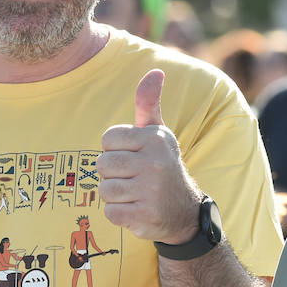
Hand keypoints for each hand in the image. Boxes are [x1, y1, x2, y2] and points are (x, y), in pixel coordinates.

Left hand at [99, 69, 200, 243]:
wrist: (184, 211)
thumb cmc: (162, 165)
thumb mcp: (158, 134)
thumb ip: (148, 104)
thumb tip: (155, 71)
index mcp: (155, 138)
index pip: (107, 139)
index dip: (115, 150)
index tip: (133, 156)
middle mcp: (155, 162)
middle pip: (102, 164)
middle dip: (112, 173)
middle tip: (133, 178)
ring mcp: (151, 190)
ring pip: (105, 189)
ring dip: (115, 195)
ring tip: (134, 193)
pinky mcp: (145, 215)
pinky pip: (110, 212)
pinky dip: (119, 214)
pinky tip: (136, 209)